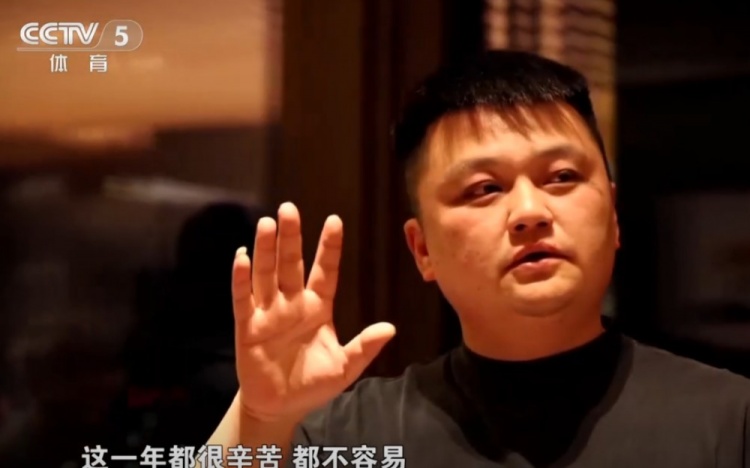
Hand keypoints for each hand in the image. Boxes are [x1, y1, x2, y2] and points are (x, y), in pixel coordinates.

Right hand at [232, 202, 394, 422]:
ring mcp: (269, 313)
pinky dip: (242, 279)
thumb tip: (391, 328)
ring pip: (267, 274)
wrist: (280, 407)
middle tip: (289, 208)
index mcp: (318, 308)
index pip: (325, 271)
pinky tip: (243, 257)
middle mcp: (293, 304)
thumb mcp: (345, 368)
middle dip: (290, 237)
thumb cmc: (312, 384)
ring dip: (266, 249)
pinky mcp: (248, 328)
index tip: (334, 220)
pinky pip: (244, 299)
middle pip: (291, 264)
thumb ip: (364, 347)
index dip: (329, 247)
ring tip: (267, 223)